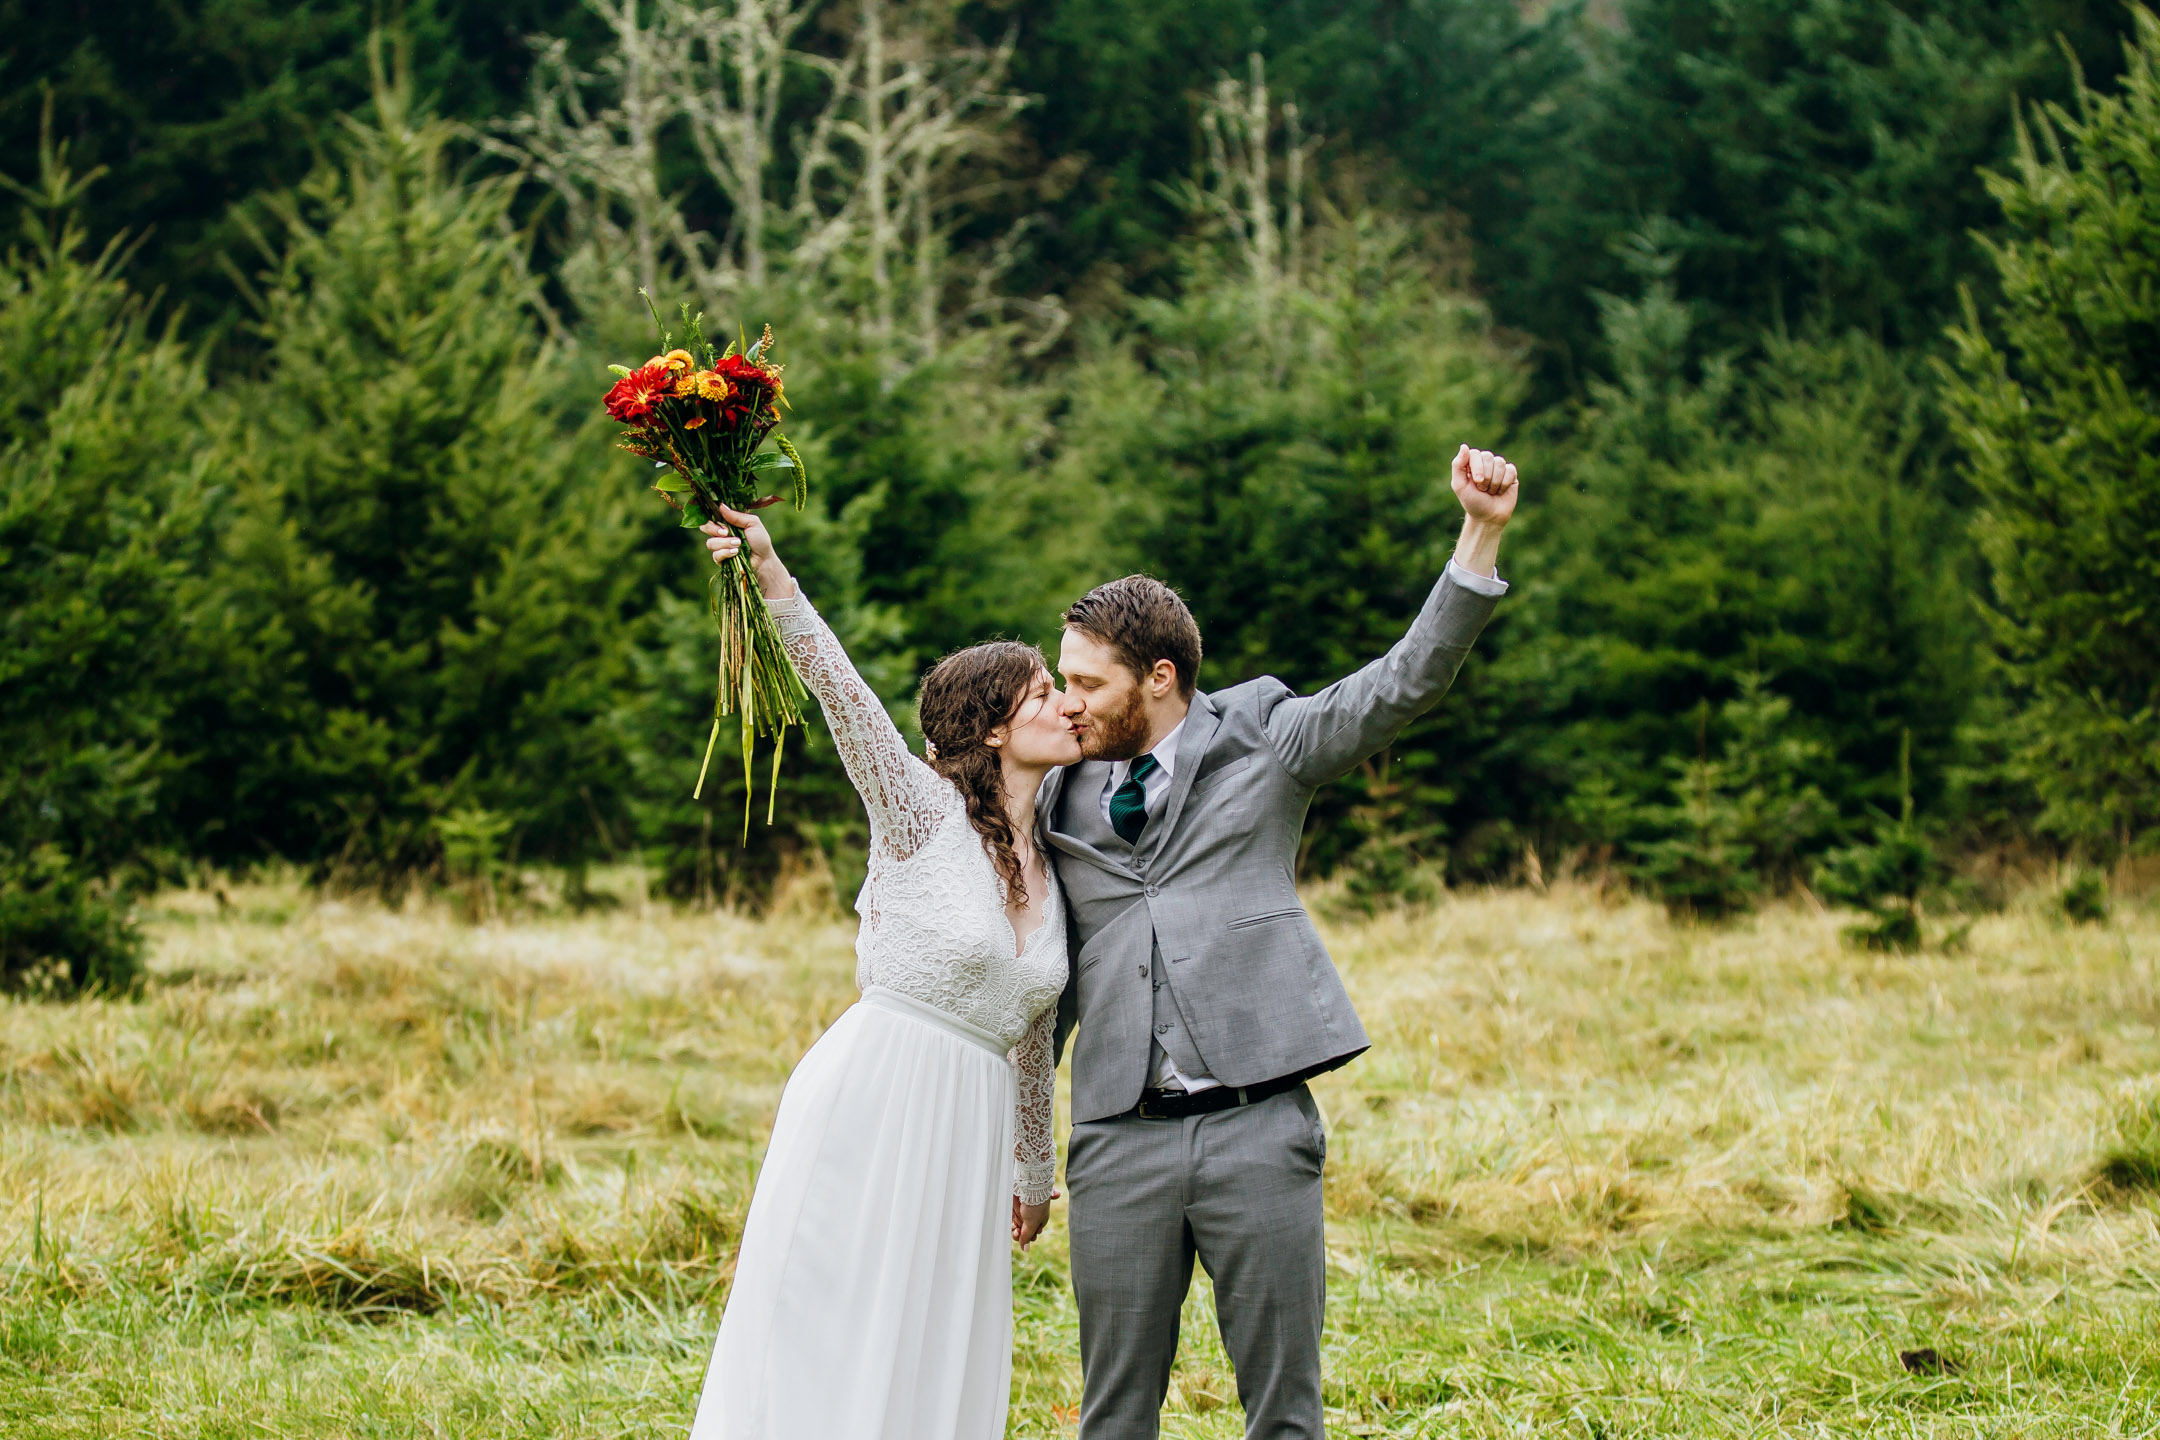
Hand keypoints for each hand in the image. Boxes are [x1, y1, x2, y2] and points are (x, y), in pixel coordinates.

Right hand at [700, 497, 794, 599]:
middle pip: (705, 527)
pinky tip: (736, 552)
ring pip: (710, 543)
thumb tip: (721, 506)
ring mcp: (720, 547)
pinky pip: (716, 555)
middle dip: (713, 529)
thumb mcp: (752, 523)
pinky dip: (726, 553)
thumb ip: (737, 516)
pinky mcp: (720, 559)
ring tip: (738, 544)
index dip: (712, 517)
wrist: (764, 560)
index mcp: (727, 522)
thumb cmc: (760, 540)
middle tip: (726, 532)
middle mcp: (721, 534)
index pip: (712, 516)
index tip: (721, 519)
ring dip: (725, 543)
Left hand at [1012, 1193, 1054, 1248]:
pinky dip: (1011, 1225)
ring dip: (1016, 1231)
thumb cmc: (1035, 1204)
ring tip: (1015, 1230)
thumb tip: (1025, 1249)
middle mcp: (1031, 1217)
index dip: (1029, 1237)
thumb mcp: (1032, 1223)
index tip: (1027, 1237)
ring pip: (1017, 1227)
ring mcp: (1022, 1212)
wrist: (1028, 1186)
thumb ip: (1027, 1237)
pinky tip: (1012, 1226)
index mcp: (1040, 1219)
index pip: (1034, 1233)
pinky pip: (1011, 1220)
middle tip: (1018, 1232)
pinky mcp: (1013, 1208)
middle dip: (1022, 1235)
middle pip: (1025, 1231)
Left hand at [1449, 444, 1519, 576]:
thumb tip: (1464, 446)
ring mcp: (1498, 467)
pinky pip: (1511, 470)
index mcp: (1471, 463)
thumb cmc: (1472, 502)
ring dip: (1495, 482)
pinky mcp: (1511, 474)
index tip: (1477, 481)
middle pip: (1488, 456)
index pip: (1475, 453)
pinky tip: (1501, 491)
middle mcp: (1485, 462)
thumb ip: (1458, 465)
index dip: (1477, 466)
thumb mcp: (1460, 485)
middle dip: (1486, 476)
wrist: (1489, 517)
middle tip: (1483, 489)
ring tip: (1491, 491)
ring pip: (1500, 463)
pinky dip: (1505, 483)